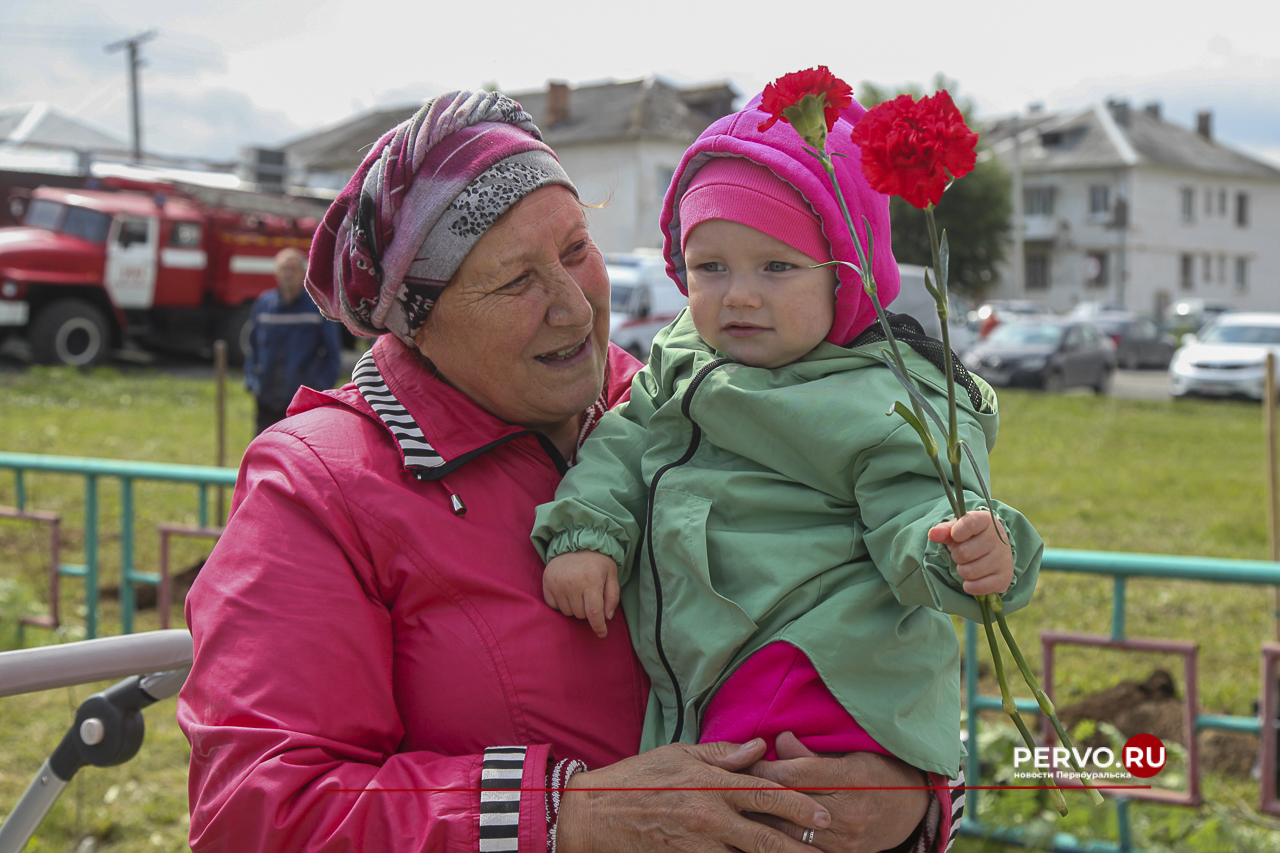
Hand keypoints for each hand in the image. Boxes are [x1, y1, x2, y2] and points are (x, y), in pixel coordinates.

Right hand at [542, 551, 619, 636]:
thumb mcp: (612, 575)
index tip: (602, 634)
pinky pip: (553, 606)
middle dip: (586, 611)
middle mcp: (572, 583)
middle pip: (580, 615)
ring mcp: (557, 584)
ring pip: (567, 613)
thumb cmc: (597, 562)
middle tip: (589, 598)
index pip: (593, 613)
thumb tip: (607, 618)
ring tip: (578, 593)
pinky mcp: (547, 584)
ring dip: (574, 608)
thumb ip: (612, 597)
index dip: (598, 627)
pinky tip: (566, 593)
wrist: (576, 543)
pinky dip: (561, 604)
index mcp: (591, 581)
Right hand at [555, 739, 831, 852]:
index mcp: (710, 785)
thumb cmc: (635, 779)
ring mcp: (698, 846)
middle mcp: (709, 817)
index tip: (824, 813)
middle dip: (799, 846)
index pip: (765, 794)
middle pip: (766, 837)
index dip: (798, 805)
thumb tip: (759, 747)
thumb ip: (721, 754)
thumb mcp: (678, 754)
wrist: (593, 815)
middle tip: (826, 848)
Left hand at [747, 734, 929, 852]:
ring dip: (762, 820)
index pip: (795, 773)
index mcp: (850, 778)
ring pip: (790, 831)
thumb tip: (777, 740)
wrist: (913, 809)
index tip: (744, 761)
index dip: (765, 767)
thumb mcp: (852, 753)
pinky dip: (780, 840)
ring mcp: (845, 839)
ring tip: (738, 810)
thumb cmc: (879, 772)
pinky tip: (760, 834)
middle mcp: (847, 811)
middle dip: (757, 794)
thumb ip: (812, 752)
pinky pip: (803, 849)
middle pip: (789, 803)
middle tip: (731, 785)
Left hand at [928, 510, 1012, 595]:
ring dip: (963, 571)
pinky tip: (973, 578)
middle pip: (964, 553)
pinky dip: (970, 586)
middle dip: (957, 556)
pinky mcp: (1004, 578)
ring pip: (969, 572)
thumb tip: (933, 534)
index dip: (956, 532)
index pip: (969, 523)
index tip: (955, 536)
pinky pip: (979, 587)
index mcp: (986, 521)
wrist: (993, 551)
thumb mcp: (956, 530)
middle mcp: (999, 539)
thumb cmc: (970, 538)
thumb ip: (944, 530)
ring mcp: (1003, 559)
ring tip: (969, 564)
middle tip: (963, 554)